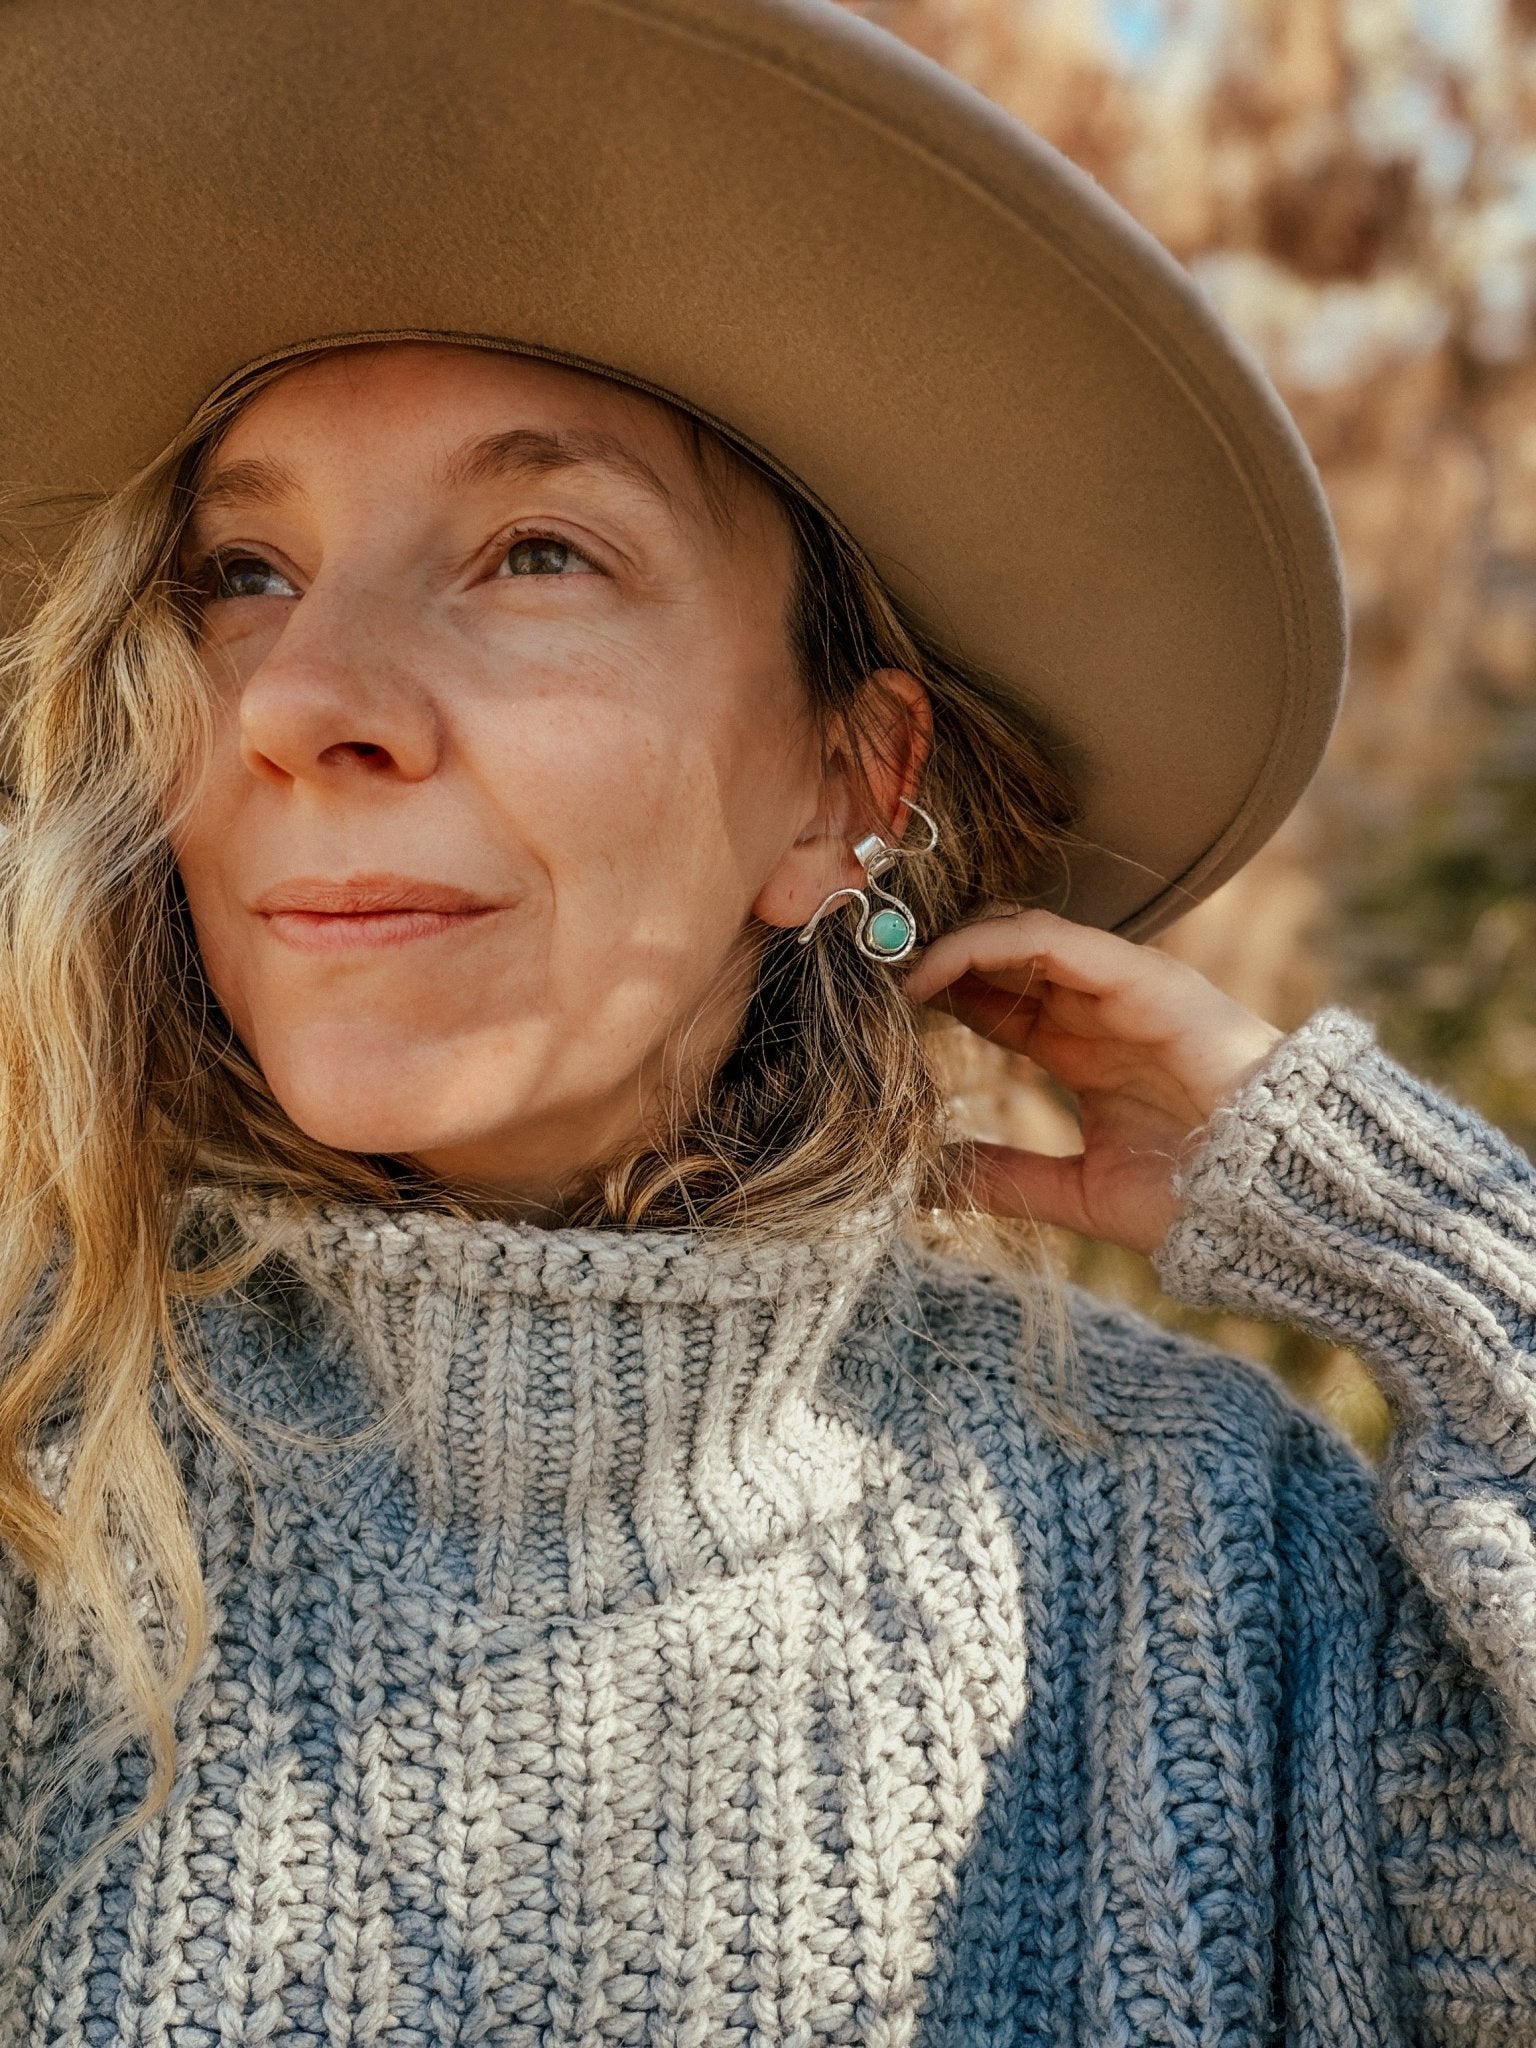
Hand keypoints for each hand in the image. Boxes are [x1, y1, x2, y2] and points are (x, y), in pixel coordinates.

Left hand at [902, 909, 1283, 1255]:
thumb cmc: (1201, 1202)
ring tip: (887, 972)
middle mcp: (1102, 1010)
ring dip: (947, 947)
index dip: (939, 1000)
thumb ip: (1007, 1179)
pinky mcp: (1144, 977)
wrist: (1280, 1203)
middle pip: (1002, 960)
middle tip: (865, 979)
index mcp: (1089, 1053)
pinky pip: (1050, 940)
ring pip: (1018, 937)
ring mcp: (1125, 988)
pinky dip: (983, 946)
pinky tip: (930, 974)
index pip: (999, 1005)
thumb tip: (925, 1185)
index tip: (876, 1015)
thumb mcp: (1078, 1194)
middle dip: (933, 963)